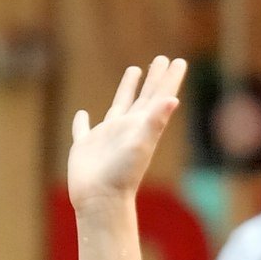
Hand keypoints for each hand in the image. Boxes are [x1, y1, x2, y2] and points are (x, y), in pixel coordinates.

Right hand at [68, 56, 186, 211]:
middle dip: (154, 78)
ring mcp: (106, 137)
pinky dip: (81, 122)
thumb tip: (173, 99)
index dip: (169, 78)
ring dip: (127, 89)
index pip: (159, 96)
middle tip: (162, 58)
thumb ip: (156, 120)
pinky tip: (82, 114)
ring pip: (119, 106)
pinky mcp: (85, 147)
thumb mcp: (142, 144)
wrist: (101, 201)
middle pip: (144, 97)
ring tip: (134, 70)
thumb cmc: (123, 174)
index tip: (179, 60)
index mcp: (142, 126)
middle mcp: (127, 129)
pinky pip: (82, 130)